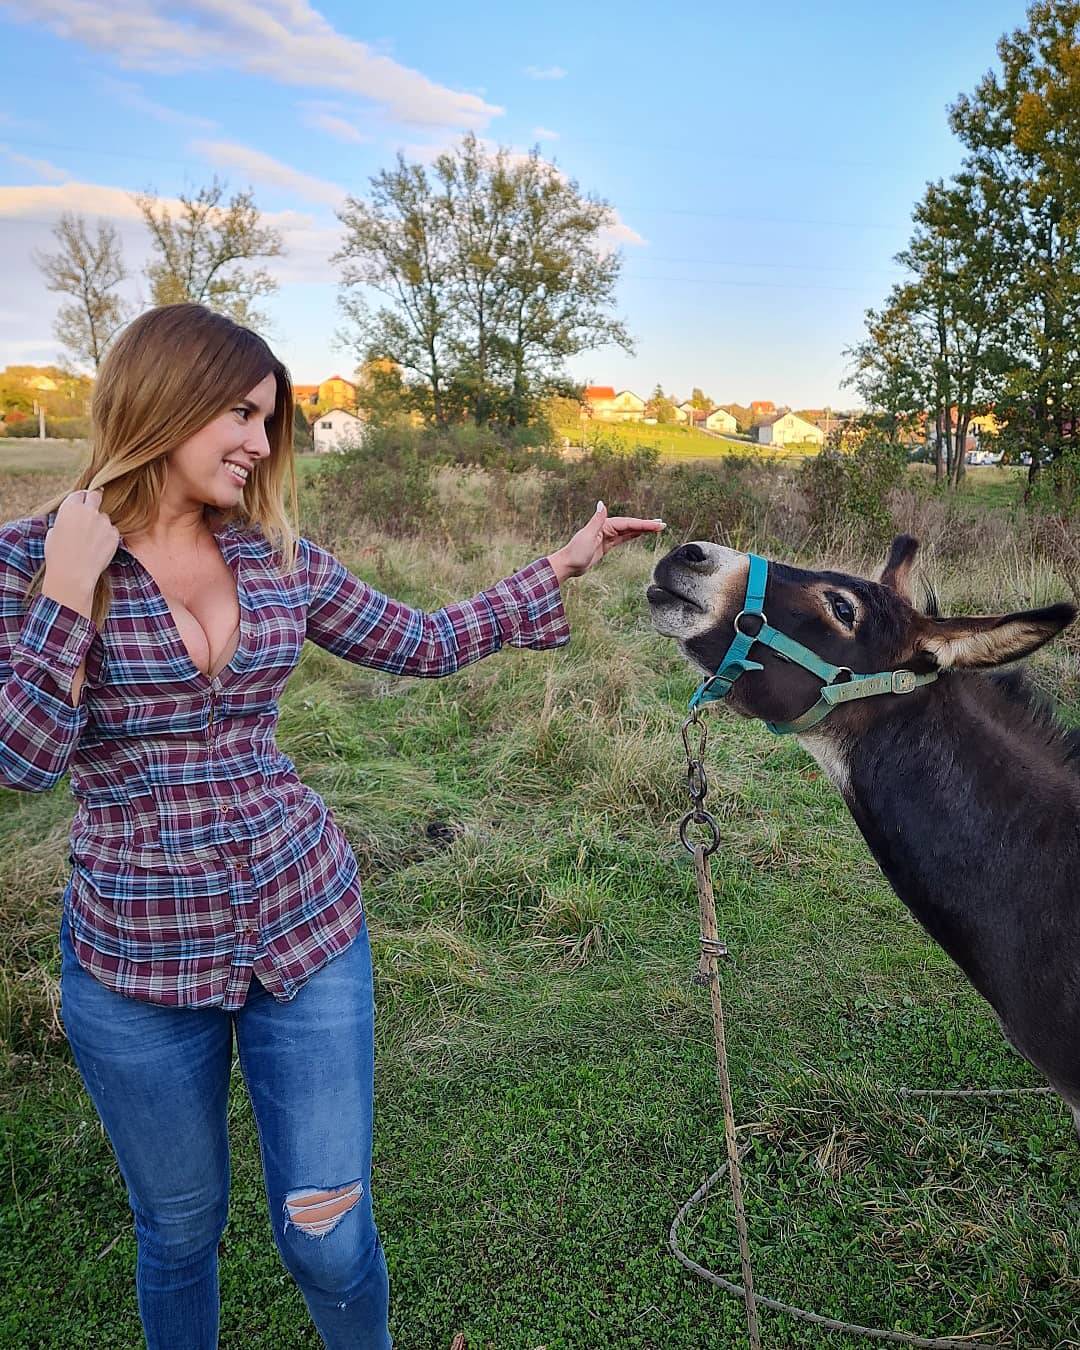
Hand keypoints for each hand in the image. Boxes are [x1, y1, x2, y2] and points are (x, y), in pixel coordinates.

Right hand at [43, 489, 121, 595]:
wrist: (73, 573)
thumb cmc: (58, 555)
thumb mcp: (52, 533)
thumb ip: (64, 521)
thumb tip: (69, 521)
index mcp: (70, 508)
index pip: (79, 494)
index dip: (81, 499)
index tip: (82, 504)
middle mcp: (89, 511)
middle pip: (96, 495)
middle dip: (95, 499)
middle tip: (93, 509)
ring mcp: (104, 522)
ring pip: (105, 518)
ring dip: (101, 525)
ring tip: (91, 542)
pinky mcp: (115, 534)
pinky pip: (112, 532)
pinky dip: (108, 538)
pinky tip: (99, 549)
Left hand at [548, 501, 665, 581]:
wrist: (568, 565)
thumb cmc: (575, 552)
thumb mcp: (587, 536)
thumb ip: (596, 520)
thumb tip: (601, 503)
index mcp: (604, 525)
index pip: (628, 523)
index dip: (643, 524)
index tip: (657, 524)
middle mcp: (606, 528)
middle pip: (630, 525)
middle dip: (646, 525)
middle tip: (662, 525)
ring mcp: (607, 536)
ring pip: (628, 531)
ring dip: (642, 529)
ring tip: (656, 527)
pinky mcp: (606, 545)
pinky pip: (623, 538)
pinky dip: (633, 535)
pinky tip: (640, 533)